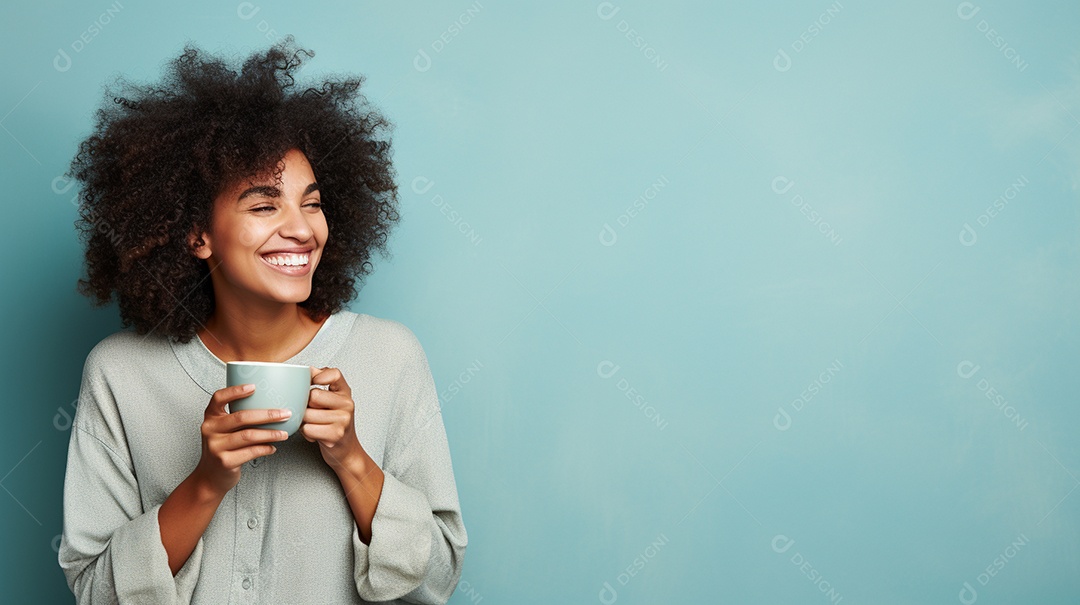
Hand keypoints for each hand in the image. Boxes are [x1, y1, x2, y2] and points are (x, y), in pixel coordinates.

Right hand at [192, 383, 291, 497]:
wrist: (210, 476)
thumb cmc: (224, 447)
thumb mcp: (225, 429)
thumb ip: (239, 416)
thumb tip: (272, 404)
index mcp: (211, 417)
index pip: (219, 398)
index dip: (235, 391)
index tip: (254, 386)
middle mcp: (210, 429)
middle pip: (241, 417)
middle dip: (267, 414)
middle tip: (286, 413)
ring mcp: (216, 446)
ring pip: (248, 435)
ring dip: (270, 433)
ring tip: (284, 433)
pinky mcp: (224, 461)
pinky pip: (251, 452)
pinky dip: (265, 448)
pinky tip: (273, 447)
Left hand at [302, 366, 363, 471]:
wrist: (346, 450)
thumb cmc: (334, 424)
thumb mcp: (332, 401)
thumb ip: (321, 384)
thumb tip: (306, 370)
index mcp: (345, 392)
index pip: (334, 374)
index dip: (319, 375)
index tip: (312, 382)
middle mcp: (347, 404)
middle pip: (313, 396)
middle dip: (304, 405)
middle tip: (308, 411)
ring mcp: (343, 419)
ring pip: (308, 414)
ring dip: (303, 421)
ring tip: (310, 423)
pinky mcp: (336, 434)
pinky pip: (308, 429)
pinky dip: (306, 433)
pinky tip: (313, 433)